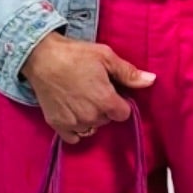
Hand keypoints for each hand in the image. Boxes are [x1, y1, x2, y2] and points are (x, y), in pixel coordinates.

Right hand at [19, 34, 155, 142]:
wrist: (40, 57)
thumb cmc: (74, 54)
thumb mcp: (105, 56)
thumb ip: (128, 73)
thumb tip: (151, 80)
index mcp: (105, 101)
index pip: (123, 114)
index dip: (119, 102)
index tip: (110, 91)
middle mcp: (91, 116)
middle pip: (107, 120)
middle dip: (103, 108)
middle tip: (92, 90)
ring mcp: (73, 122)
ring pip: (91, 127)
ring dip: (90, 118)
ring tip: (80, 99)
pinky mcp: (57, 125)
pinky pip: (74, 137)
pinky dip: (75, 128)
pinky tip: (72, 112)